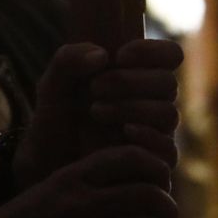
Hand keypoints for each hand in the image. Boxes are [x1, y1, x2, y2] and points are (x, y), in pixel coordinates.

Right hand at [0, 146, 178, 217]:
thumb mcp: (48, 192)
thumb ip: (84, 183)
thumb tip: (130, 181)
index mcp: (69, 179)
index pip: (128, 158)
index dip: (153, 166)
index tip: (160, 179)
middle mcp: (79, 205)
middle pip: (146, 195)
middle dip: (165, 207)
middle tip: (167, 216)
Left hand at [14, 39, 182, 190]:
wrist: (47, 166)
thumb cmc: (55, 121)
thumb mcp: (52, 85)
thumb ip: (68, 60)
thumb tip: (102, 55)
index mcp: (139, 77)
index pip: (170, 55)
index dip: (152, 51)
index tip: (119, 55)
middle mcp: (153, 104)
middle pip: (168, 83)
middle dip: (129, 81)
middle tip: (94, 87)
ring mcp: (156, 135)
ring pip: (168, 113)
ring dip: (132, 107)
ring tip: (95, 110)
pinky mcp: (154, 165)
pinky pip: (169, 149)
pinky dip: (149, 136)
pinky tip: (123, 131)